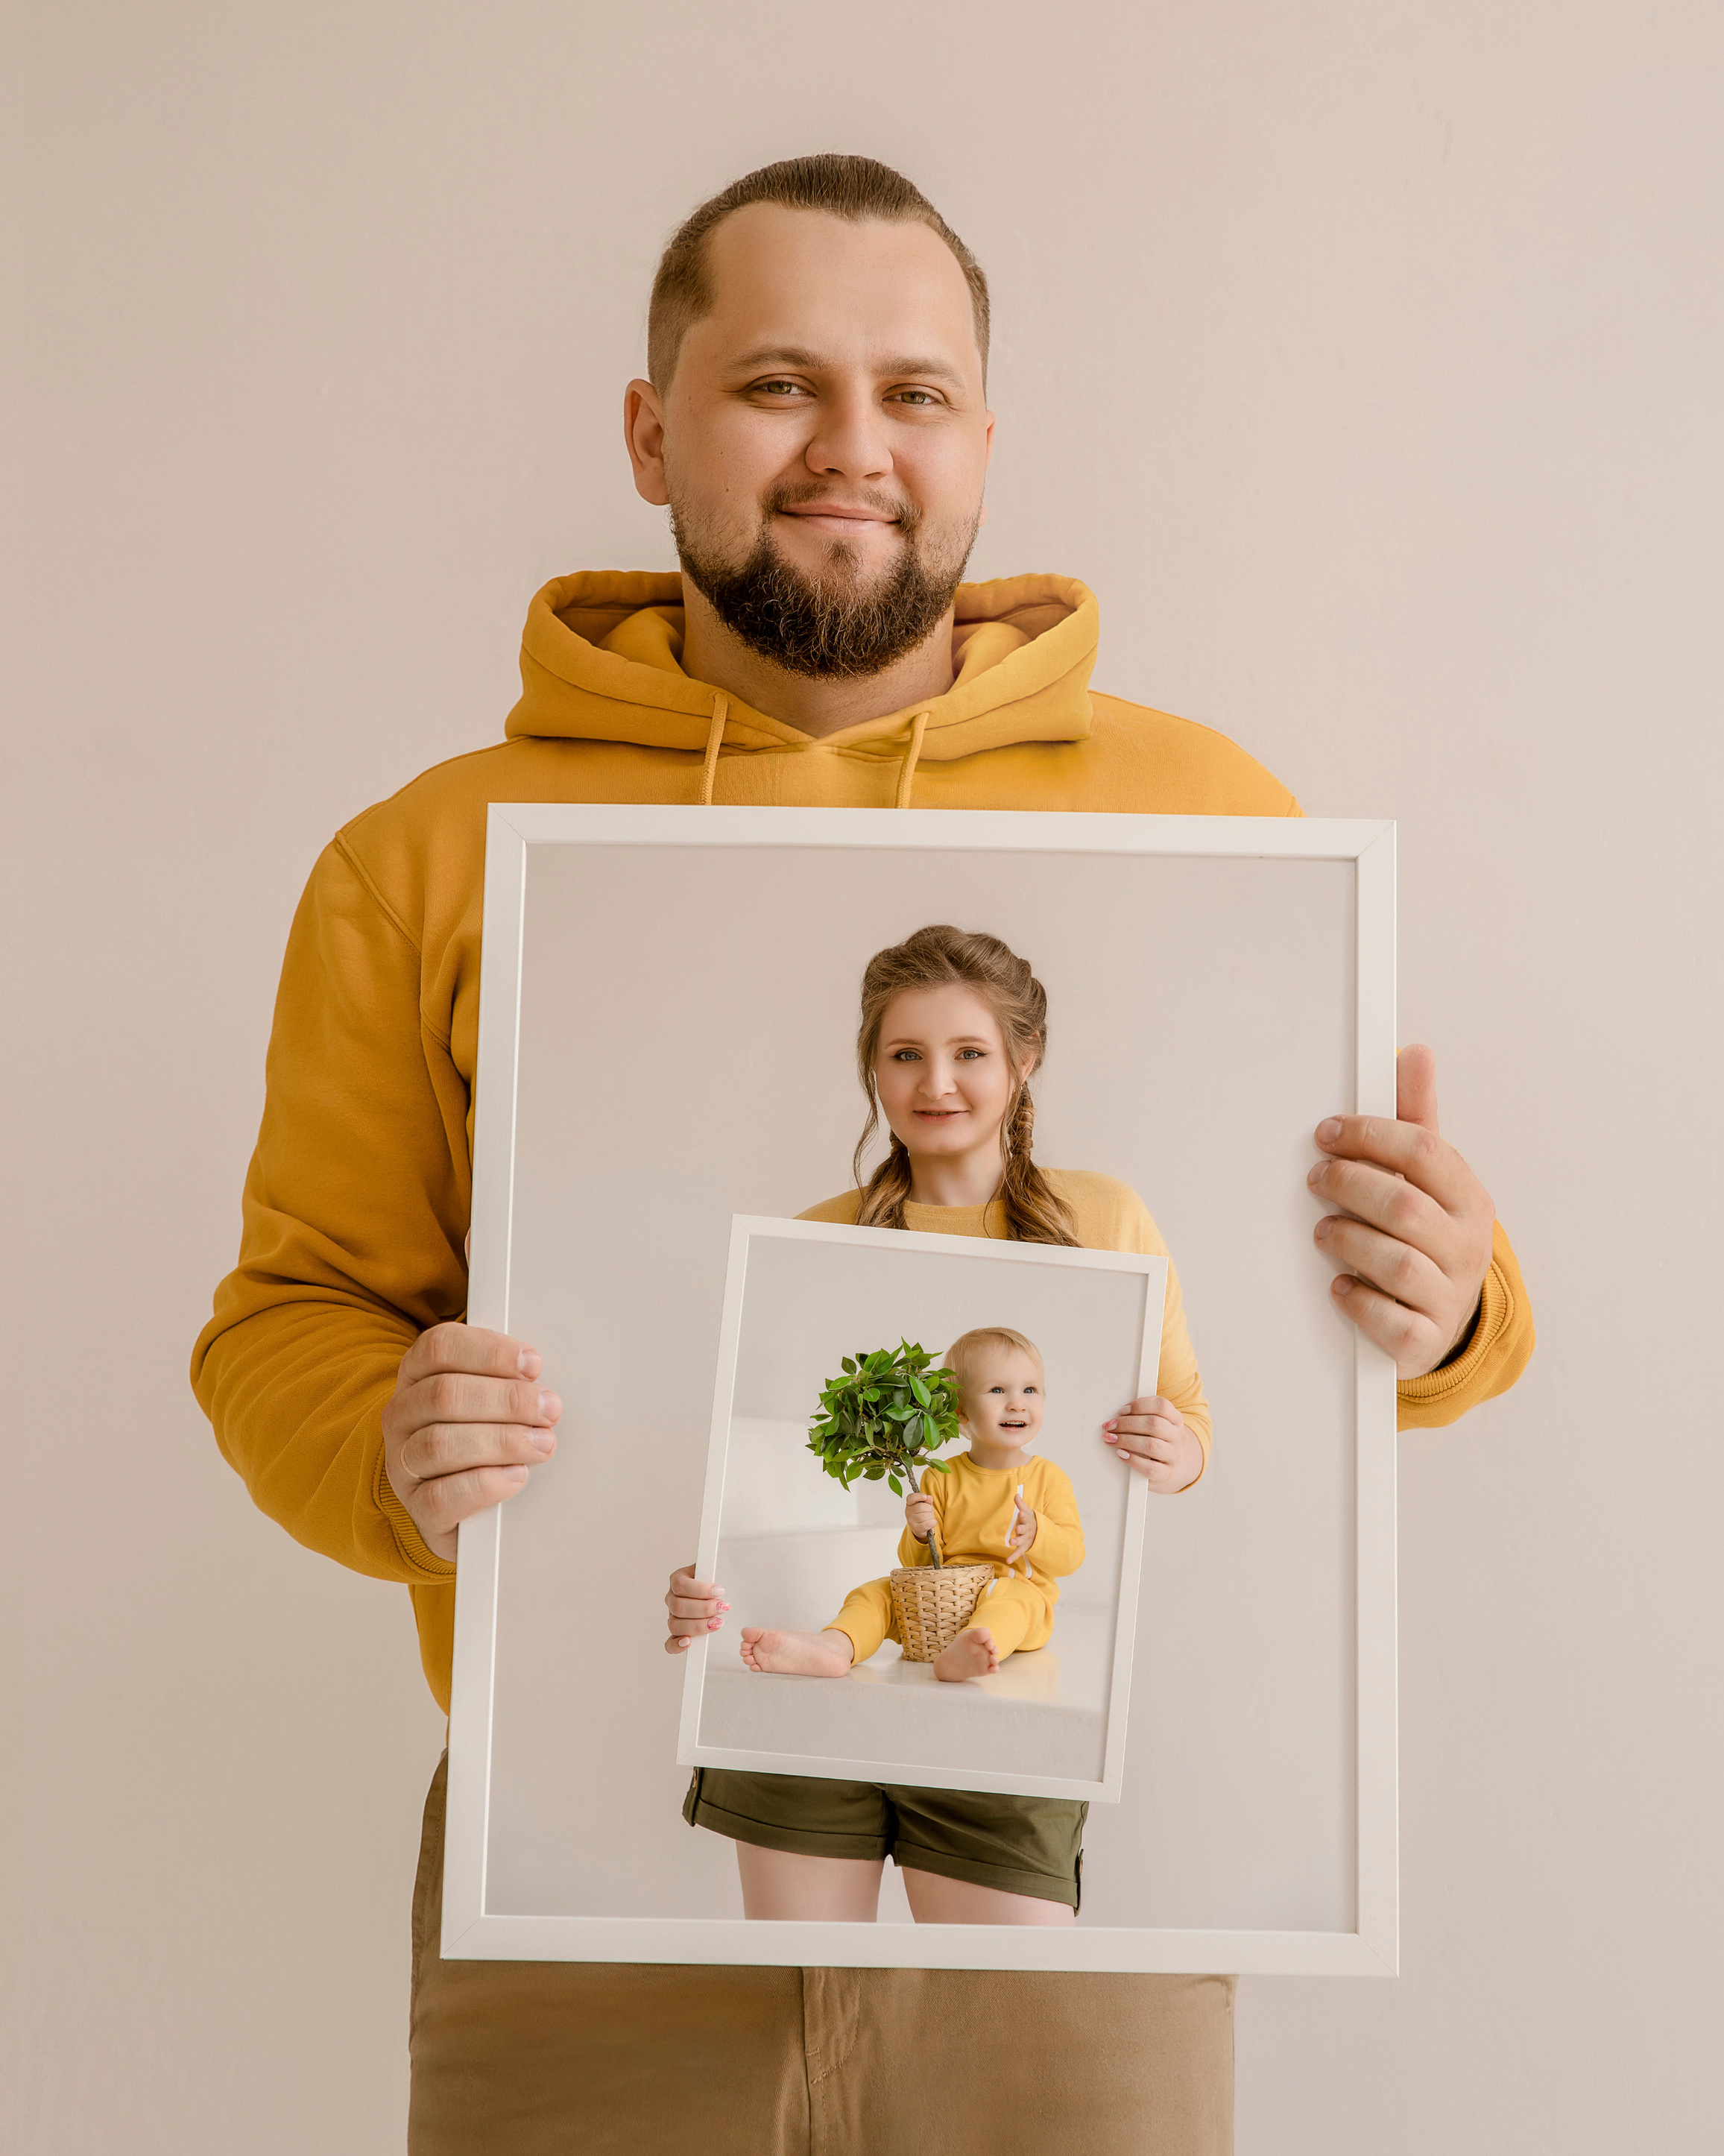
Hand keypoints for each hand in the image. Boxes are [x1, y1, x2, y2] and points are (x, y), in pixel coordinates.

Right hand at [382, 1322, 560, 1562]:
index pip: (439, 1347)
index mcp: (417, 1374)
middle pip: (444, 1394)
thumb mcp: (487, 1398)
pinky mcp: (416, 1506)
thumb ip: (506, 1380)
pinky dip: (486, 1485)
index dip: (489, 1352)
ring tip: (541, 1444)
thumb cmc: (479, 1437)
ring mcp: (402, 1462)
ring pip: (440, 1444)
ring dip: (502, 1441)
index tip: (533, 1365)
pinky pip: (441, 1496)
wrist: (461, 1504)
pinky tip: (516, 1476)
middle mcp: (402, 1414)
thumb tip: (541, 1384)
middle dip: (507, 1400)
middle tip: (549, 1410)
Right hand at [665, 1564, 728, 1652]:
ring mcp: (672, 1617)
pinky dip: (676, 1645)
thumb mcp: (712, 1571)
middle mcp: (671, 1598)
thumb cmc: (712, 1582)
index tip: (720, 1591)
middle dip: (704, 1609)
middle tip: (723, 1607)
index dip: (700, 1590)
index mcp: (677, 1579)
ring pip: (675, 1625)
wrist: (712, 1593)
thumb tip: (717, 1583)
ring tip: (717, 1623)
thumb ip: (711, 1572)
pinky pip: (669, 1643)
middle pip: (679, 1607)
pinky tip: (688, 1643)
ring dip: (698, 1626)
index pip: (681, 1585)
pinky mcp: (676, 1634)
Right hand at [905, 1492, 936, 1542]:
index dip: (918, 1496)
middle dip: (929, 1509)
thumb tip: (929, 1497)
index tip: (925, 1496)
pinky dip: (933, 1523)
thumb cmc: (924, 1514)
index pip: (911, 1498)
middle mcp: (908, 1512)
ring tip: (930, 1518)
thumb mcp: (927, 1505)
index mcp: (910, 1504)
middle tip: (929, 1511)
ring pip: (924, 1516)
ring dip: (931, 1516)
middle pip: (921, 1507)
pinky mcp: (916, 1529)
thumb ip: (928, 1501)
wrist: (923, 1528)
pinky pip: (927, 1524)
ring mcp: (911, 1521)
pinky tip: (932, 1522)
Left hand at [1007, 1495, 1037, 1561]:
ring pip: (1021, 1541)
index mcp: (1028, 1521)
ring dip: (1016, 1542)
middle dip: (1021, 1529)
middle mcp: (1027, 1531)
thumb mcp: (1027, 1511)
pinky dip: (1013, 1557)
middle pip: (1023, 1530)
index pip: (1025, 1517)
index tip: (1020, 1512)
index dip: (1022, 1515)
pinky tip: (1008, 1561)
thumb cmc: (1031, 1520)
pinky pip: (1018, 1552)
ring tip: (1011, 1542)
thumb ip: (1020, 1505)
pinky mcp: (1023, 1547)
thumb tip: (1016, 1495)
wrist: (1040, 1533)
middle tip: (1017, 1529)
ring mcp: (1026, 1540)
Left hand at [1103, 1397, 1201, 1489]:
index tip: (1121, 1411)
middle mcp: (1178, 1436)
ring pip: (1151, 1445)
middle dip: (1127, 1423)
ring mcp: (1174, 1456)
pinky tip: (1121, 1454)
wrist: (1167, 1468)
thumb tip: (1119, 1415)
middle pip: (1154, 1424)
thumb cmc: (1154, 1441)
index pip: (1161, 1405)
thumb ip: (1141, 1416)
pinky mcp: (1167, 1474)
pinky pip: (1150, 1468)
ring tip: (1111, 1439)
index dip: (1139, 1405)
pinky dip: (1132, 1460)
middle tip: (1110, 1426)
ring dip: (1126, 1441)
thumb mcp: (1154, 1425)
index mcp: (1175, 1419)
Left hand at [1308, 1045, 1494, 1377]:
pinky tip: (1340, 1285)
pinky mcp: (1424, 1342)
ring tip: (1324, 1232)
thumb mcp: (1428, 1179)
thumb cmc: (1427, 1237)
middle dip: (1350, 1185)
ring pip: (1396, 1261)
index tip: (1327, 1133)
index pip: (1427, 1151)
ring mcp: (1450, 1297)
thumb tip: (1413, 1052)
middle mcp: (1467, 1247)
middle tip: (1316, 1179)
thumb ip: (1415, 1119)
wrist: (1444, 1322)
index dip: (1371, 1136)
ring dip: (1348, 1240)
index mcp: (1469, 1199)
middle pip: (1404, 1204)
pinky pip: (1390, 1321)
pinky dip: (1359, 1301)